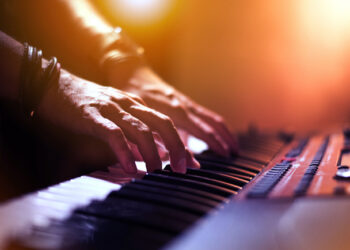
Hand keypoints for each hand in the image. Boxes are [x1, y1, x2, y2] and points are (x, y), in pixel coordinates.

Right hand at [38, 69, 198, 173]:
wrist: (53, 84)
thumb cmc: (85, 103)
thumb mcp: (114, 113)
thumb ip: (131, 129)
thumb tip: (149, 151)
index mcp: (135, 105)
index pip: (165, 123)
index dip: (180, 143)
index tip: (190, 162)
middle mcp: (128, 104)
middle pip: (161, 124)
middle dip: (176, 147)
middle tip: (181, 168)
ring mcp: (111, 109)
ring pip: (140, 130)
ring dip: (152, 153)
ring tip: (156, 172)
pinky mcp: (92, 116)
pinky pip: (113, 135)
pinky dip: (124, 152)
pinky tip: (131, 168)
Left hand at [107, 66, 237, 156]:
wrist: (132, 74)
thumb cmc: (134, 97)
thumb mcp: (142, 120)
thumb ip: (159, 138)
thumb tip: (173, 157)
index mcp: (176, 111)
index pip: (203, 130)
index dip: (216, 143)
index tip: (227, 156)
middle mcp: (185, 106)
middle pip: (213, 122)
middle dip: (227, 138)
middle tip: (236, 154)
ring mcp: (186, 103)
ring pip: (212, 117)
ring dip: (224, 131)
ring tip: (232, 146)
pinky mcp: (185, 102)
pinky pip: (206, 114)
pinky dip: (215, 125)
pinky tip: (216, 133)